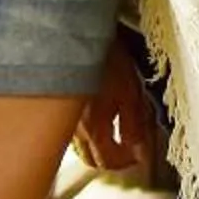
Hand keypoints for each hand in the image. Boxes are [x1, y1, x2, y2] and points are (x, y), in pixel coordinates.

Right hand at [75, 47, 153, 175]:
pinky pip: (71, 132)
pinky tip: (95, 119)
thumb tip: (141, 151)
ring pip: (80, 147)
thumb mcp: (130, 93)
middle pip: (92, 160)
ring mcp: (64, 120)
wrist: (77, 36)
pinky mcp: (58, 109)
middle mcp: (74, 131)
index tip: (141, 153)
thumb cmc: (106, 59)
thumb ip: (135, 126)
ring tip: (114, 135)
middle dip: (112, 159)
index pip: (110, 162)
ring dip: (97, 148)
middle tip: (129, 149)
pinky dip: (86, 134)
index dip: (128, 162)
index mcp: (94, 129)